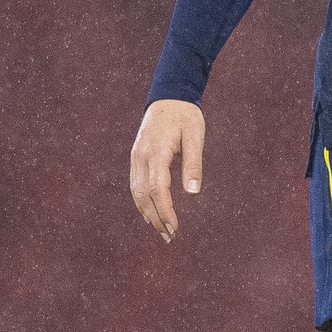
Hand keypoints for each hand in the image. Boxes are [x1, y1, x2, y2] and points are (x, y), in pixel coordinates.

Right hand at [129, 98, 204, 242]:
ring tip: (160, 230)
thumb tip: (193, 192)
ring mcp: (136, 156)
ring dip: (146, 212)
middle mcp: (141, 156)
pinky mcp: (136, 156)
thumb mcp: (196, 136)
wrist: (169, 95)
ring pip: (136, 191)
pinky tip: (149, 212)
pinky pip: (135, 183)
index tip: (175, 227)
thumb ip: (193, 163)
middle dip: (155, 218)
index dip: (165, 211)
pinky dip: (141, 200)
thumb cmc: (186, 115)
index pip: (158, 189)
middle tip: (168, 236)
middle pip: (144, 195)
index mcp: (157, 151)